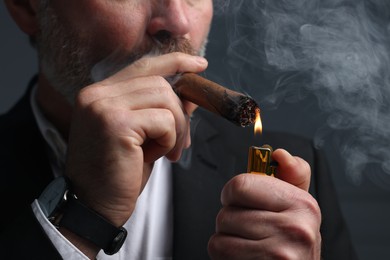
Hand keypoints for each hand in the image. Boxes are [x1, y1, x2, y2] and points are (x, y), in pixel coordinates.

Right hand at [65, 53, 206, 227]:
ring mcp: (104, 106)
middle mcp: (97, 94)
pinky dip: (169, 139)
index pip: (143, 66)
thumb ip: (161, 110)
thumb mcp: (144, 136)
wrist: (94, 208)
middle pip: (159, 83)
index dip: (175, 62)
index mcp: (100, 94)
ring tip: (167, 152)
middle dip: (180, 112)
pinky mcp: (116, 123)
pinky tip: (156, 157)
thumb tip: (191, 95)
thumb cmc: (119, 173)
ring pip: (165, 98)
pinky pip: (163, 120)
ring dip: (176, 128)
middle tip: (180, 141)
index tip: (200, 65)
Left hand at [208, 149, 321, 259]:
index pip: (241, 184)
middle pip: (227, 212)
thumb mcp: (298, 207)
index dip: (232, 193)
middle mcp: (295, 228)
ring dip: (226, 240)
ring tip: (247, 245)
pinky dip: (224, 255)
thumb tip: (280, 154)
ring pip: (220, 234)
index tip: (239, 200)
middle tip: (248, 229)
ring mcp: (279, 252)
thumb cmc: (292, 243)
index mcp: (302, 204)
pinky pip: (220, 250)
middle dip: (230, 220)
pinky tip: (244, 256)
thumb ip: (292, 176)